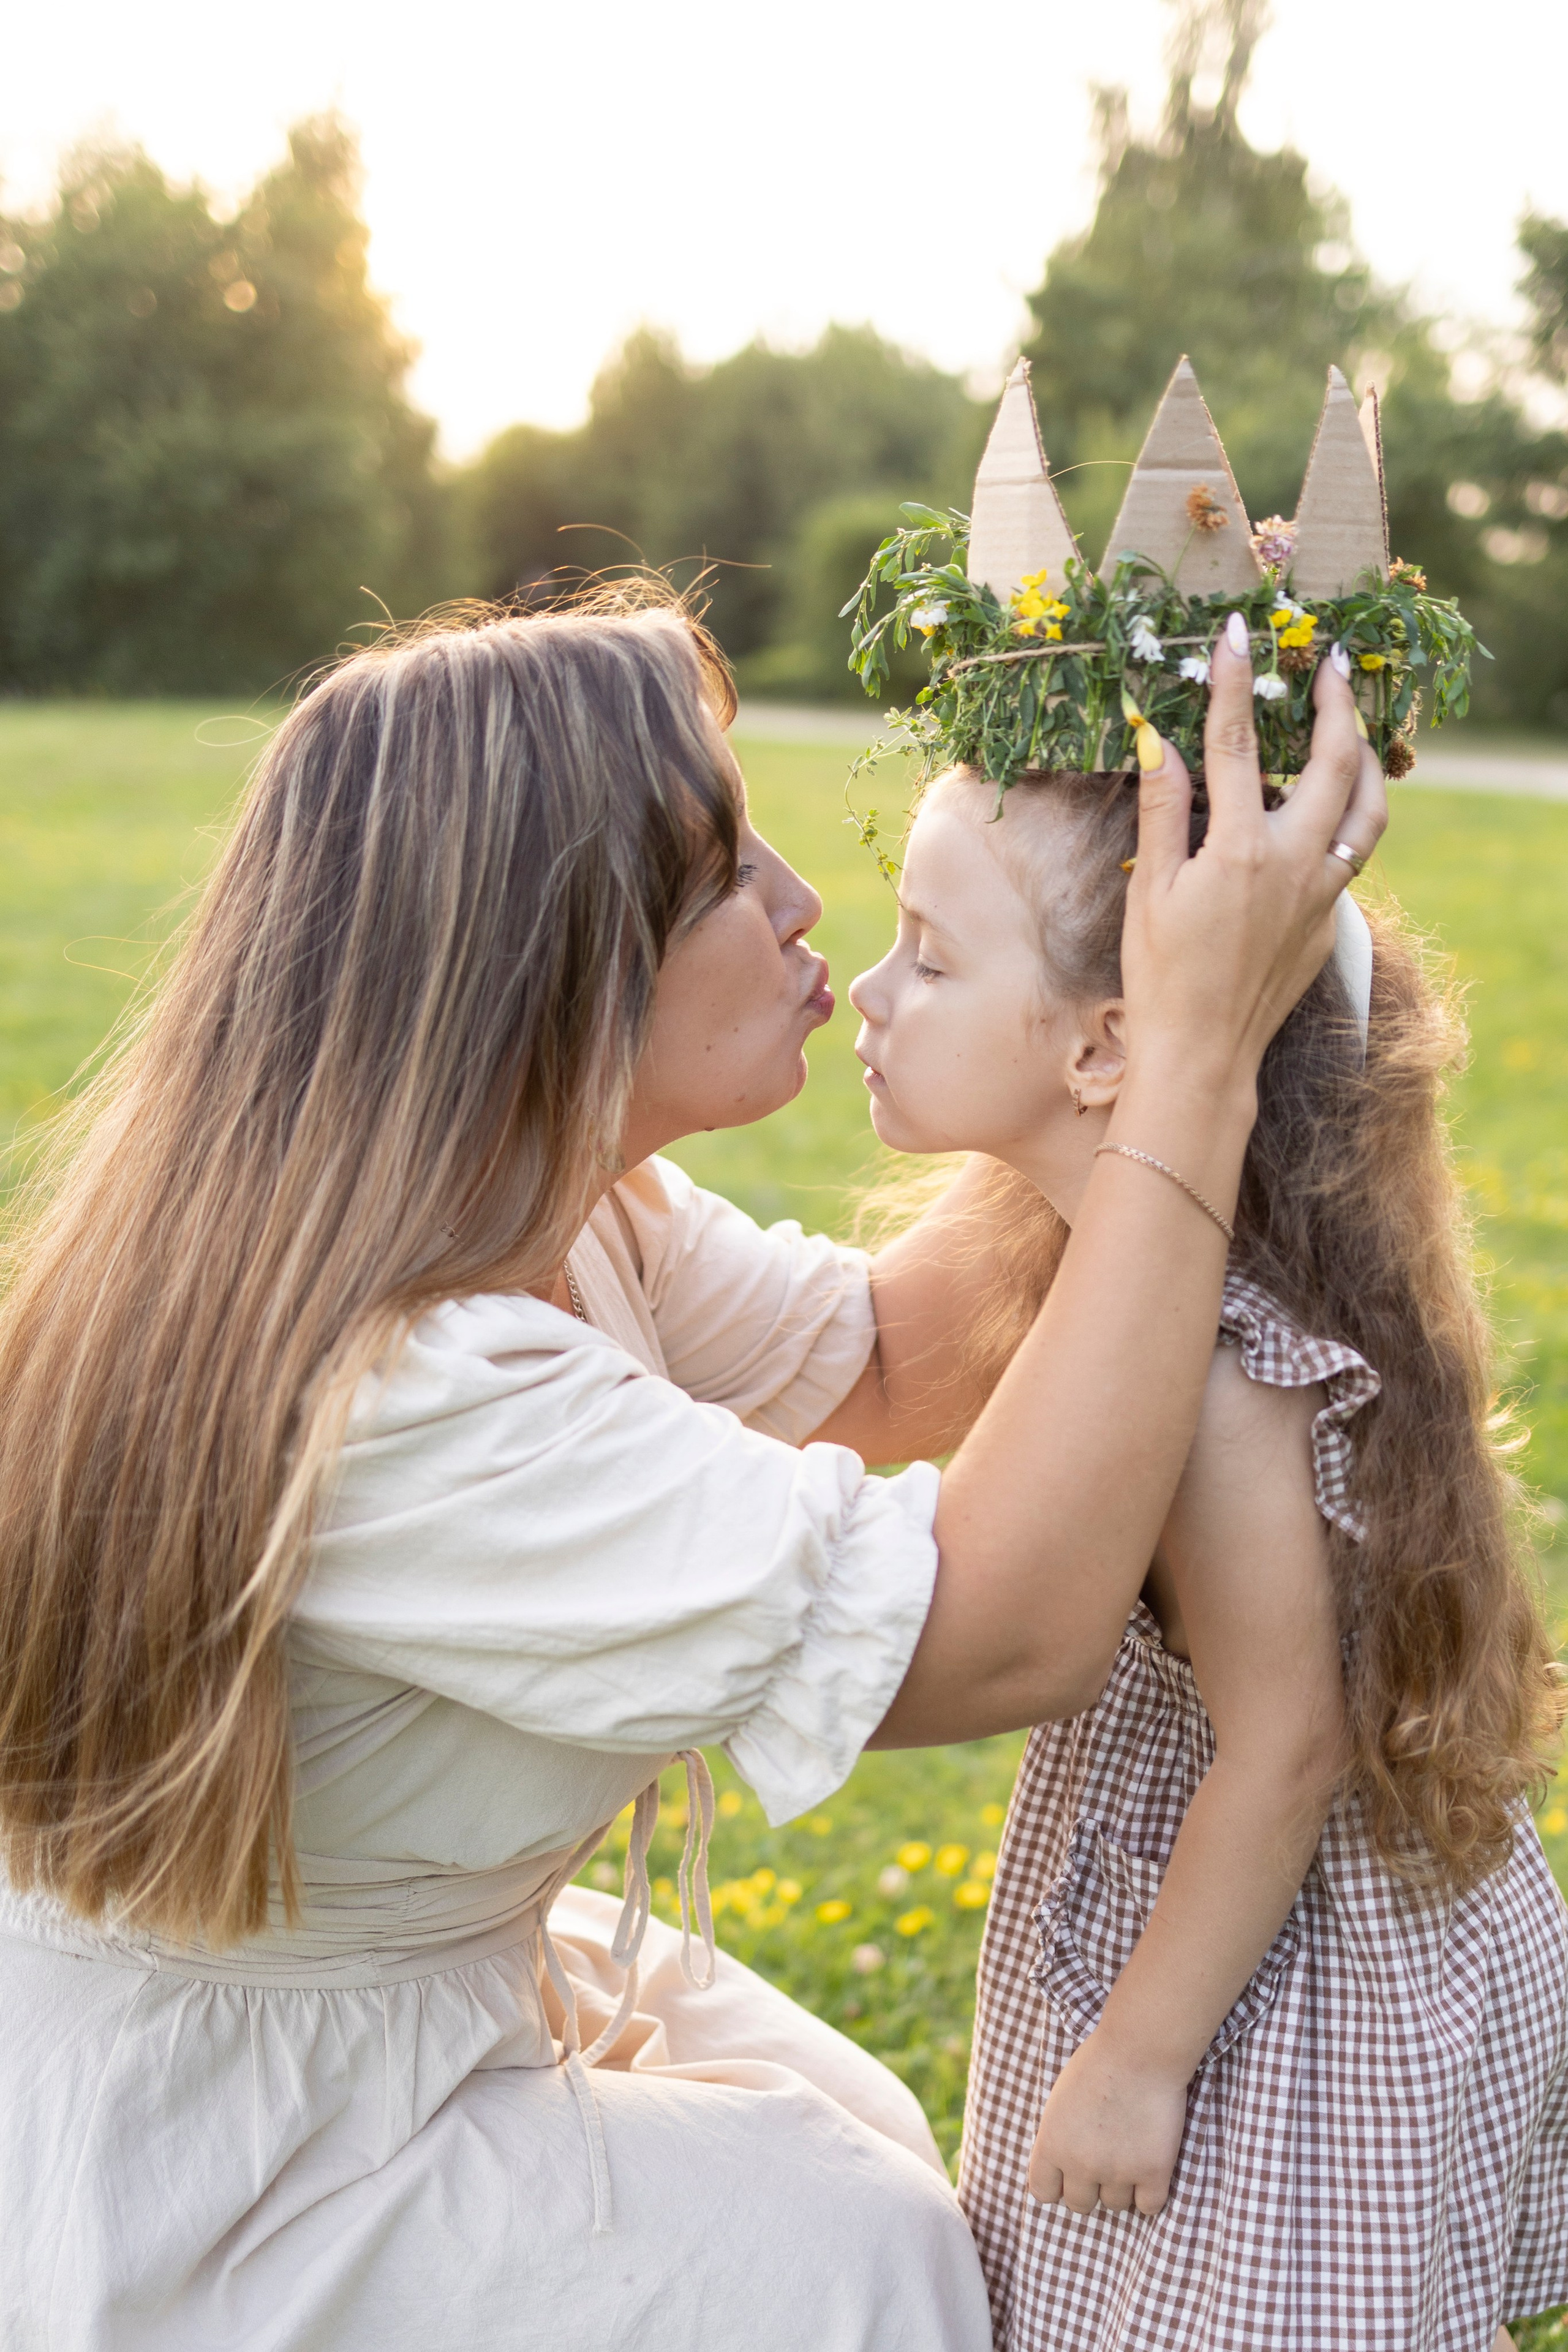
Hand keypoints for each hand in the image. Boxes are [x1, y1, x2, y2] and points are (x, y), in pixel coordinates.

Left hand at [1026, 2031, 1188, 2216]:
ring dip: (1121, 2188)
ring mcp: (1118, 2172)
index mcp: (1052, 2145)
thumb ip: (1059, 2135)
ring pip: (1116, 2206)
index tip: (1068, 2174)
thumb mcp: (1060, 2099)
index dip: (1056, 2185)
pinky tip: (1150, 2170)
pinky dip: (1150, 2194)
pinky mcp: (1153, 2172)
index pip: (1043, 2192)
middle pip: (1080, 2204)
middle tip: (1103, 2162)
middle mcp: (1081, 2165)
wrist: (1138, 2051)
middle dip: (1089, 2188)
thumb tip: (1064, 2165)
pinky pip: (1150, 2206)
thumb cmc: (1097, 2063)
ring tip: (1129, 2155)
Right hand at [1121, 621, 1387, 1082]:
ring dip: (1366, 758)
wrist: (1202, 1053)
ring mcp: (1321, 892)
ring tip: (1354, 726)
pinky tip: (1335, 802)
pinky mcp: (1329, 919)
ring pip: (1368, 808)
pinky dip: (1354, 813)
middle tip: (1330, 663)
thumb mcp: (1150, 890)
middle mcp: (1294, 864)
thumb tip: (1157, 740)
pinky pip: (1356, 851)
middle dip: (1334, 704)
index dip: (1234, 682)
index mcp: (1240, 851)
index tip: (1236, 634)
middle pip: (1331, 762)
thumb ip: (1162, 811)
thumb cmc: (1161, 976)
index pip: (1239, 744)